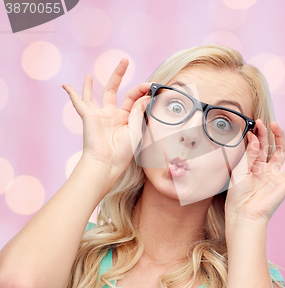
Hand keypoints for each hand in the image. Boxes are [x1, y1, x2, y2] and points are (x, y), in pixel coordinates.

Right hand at [62, 58, 150, 179]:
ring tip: (90, 75)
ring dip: (92, 84)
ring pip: (94, 95)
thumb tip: (147, 96)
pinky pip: (79, 103)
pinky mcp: (88, 116)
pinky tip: (66, 86)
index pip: (134, 98)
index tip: (151, 85)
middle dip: (119, 75)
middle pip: (115, 90)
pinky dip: (73, 94)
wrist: (107, 163)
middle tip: (124, 60)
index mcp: (126, 118)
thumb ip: (139, 112)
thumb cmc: (123, 152)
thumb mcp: (136, 130)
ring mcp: (100, 115)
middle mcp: (112, 114)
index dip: (142, 90)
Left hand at [224, 120, 284, 225]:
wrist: (243, 213)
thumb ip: (249, 154)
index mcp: (256, 167)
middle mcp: (269, 171)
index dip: (260, 134)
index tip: (256, 124)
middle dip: (277, 136)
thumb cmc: (238, 195)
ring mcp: (279, 179)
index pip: (262, 146)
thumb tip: (256, 138)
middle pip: (278, 150)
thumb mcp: (240, 170)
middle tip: (273, 123)